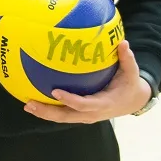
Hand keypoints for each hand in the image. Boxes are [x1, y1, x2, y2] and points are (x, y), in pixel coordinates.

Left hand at [24, 40, 151, 123]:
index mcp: (104, 103)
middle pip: (67, 117)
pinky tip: (34, 102)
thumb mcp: (132, 73)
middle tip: (30, 103)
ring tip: (27, 105)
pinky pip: (63, 114)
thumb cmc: (130, 85)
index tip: (55, 92)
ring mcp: (85, 116)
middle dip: (48, 112)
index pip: (84, 104)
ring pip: (62, 118)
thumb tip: (123, 42)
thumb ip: (127, 59)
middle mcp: (92, 113)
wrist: (133, 102)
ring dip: (44, 113)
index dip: (70, 100)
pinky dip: (49, 110)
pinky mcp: (81, 115)